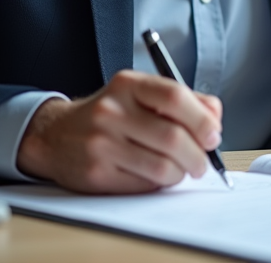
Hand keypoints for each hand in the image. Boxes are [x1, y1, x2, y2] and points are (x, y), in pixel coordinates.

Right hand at [15, 69, 223, 192]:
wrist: (55, 135)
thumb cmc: (109, 115)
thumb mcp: (140, 94)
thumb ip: (183, 101)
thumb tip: (215, 121)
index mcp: (128, 85)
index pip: (174, 96)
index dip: (201, 119)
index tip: (213, 135)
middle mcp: (112, 111)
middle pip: (173, 138)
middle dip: (198, 156)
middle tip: (202, 163)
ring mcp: (102, 143)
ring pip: (162, 167)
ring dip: (180, 174)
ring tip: (179, 170)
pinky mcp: (97, 173)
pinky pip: (144, 185)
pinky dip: (159, 184)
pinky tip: (154, 176)